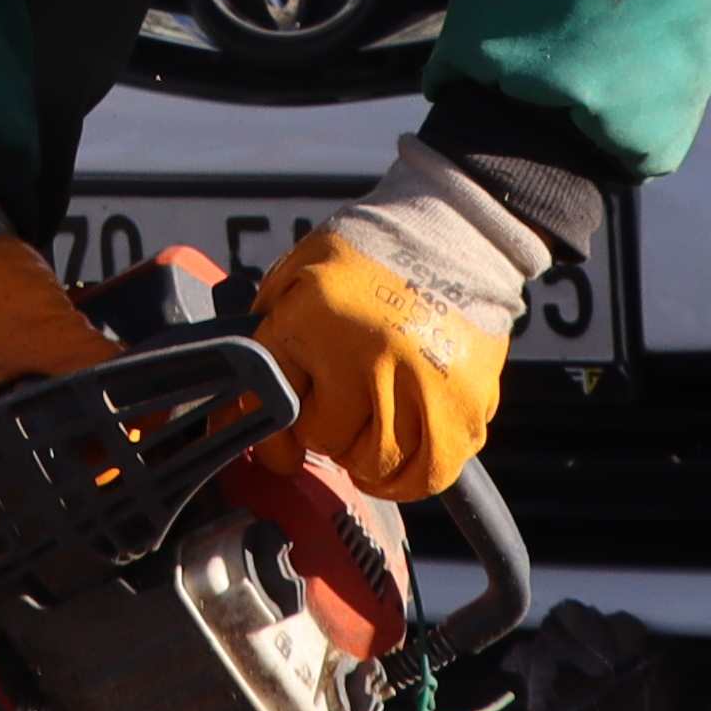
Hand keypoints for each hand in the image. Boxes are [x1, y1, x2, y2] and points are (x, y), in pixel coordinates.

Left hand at [245, 140, 543, 502]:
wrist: (454, 232)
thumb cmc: (370, 252)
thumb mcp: (298, 269)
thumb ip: (268, 324)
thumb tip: (245, 393)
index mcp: (316, 319)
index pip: (271, 401)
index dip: (265, 431)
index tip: (274, 444)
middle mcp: (367, 354)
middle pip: (326, 438)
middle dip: (321, 433)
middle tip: (332, 414)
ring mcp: (421, 381)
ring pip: (377, 463)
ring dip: (363, 459)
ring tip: (364, 437)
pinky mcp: (465, 402)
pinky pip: (431, 470)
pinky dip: (410, 478)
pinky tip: (399, 460)